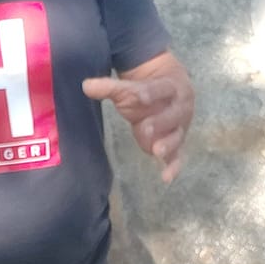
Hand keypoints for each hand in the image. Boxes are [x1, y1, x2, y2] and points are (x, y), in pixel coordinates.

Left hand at [84, 52, 193, 182]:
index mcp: (169, 87)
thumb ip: (110, 88)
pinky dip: (173, 167)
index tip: (140, 96)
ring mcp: (178, 128)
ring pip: (176, 136)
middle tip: (146, 127)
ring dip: (168, 144)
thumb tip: (86, 86)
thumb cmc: (147, 91)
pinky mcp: (176, 145)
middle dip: (160, 121)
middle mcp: (178, 108)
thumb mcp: (129, 88)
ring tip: (156, 151)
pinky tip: (166, 177)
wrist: (173, 93)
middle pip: (173, 114)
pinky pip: (178, 157)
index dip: (151, 92)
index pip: (161, 88)